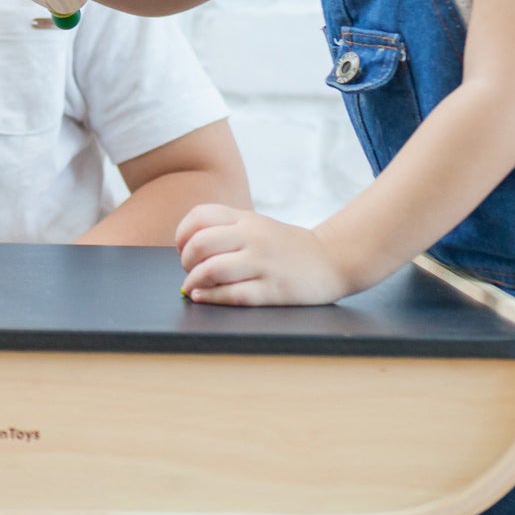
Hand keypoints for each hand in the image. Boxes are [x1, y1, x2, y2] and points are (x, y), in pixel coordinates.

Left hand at [176, 204, 351, 306]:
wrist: (333, 259)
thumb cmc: (286, 246)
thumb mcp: (258, 226)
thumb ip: (227, 229)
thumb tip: (186, 248)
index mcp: (247, 219)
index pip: (200, 216)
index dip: (182, 234)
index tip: (183, 248)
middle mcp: (253, 237)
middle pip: (201, 244)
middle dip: (186, 261)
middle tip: (190, 270)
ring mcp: (264, 263)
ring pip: (213, 270)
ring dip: (194, 282)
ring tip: (194, 287)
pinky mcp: (273, 290)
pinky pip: (232, 294)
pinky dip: (210, 297)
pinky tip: (203, 297)